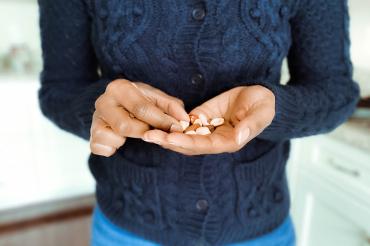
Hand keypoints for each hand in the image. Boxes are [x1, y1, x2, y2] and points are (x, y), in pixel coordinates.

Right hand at [90, 79, 188, 156]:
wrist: (117, 106)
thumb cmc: (140, 102)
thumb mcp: (157, 99)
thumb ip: (172, 107)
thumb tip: (184, 119)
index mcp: (120, 88)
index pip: (142, 108)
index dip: (162, 121)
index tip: (177, 128)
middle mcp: (103, 101)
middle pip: (126, 126)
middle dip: (144, 132)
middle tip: (154, 133)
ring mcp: (94, 119)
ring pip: (115, 137)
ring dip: (128, 139)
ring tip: (134, 131)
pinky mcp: (91, 135)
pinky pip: (101, 149)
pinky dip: (112, 149)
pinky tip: (119, 140)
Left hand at [142, 85, 274, 154]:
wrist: (259, 97)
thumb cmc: (263, 106)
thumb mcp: (262, 113)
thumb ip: (251, 125)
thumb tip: (238, 137)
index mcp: (229, 141)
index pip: (205, 145)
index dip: (187, 143)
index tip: (170, 139)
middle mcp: (215, 139)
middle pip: (189, 144)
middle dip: (169, 141)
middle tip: (148, 136)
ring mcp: (207, 129)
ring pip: (183, 136)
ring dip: (166, 135)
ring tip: (146, 131)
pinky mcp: (202, 118)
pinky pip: (185, 124)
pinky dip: (171, 124)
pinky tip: (155, 121)